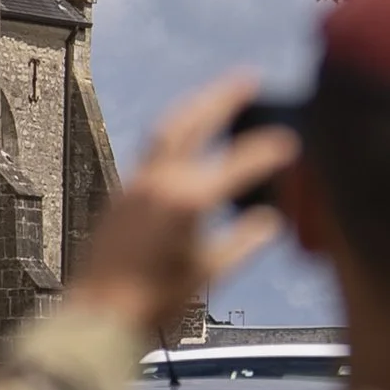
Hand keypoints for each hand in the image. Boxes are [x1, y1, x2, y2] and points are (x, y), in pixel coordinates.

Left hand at [65, 71, 296, 345]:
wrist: (99, 314)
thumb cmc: (153, 301)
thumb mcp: (208, 273)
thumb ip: (243, 243)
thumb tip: (269, 221)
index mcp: (186, 199)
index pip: (237, 163)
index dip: (267, 151)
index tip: (290, 143)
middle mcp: (158, 181)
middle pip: (193, 121)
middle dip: (222, 96)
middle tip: (248, 76)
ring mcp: (135, 183)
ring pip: (168, 130)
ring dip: (195, 107)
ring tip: (218, 96)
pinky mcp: (122, 193)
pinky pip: (152, 150)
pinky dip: (174, 133)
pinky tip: (186, 137)